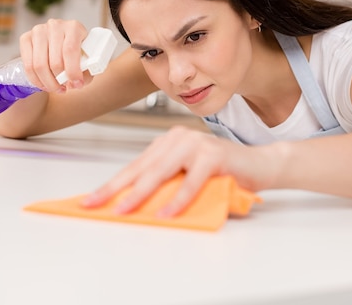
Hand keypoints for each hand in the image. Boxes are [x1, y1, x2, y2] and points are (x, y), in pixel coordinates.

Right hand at [20, 19, 89, 92]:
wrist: (65, 39)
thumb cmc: (78, 50)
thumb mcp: (88, 58)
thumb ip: (86, 71)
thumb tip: (75, 83)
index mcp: (74, 27)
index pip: (70, 50)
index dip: (73, 71)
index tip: (77, 84)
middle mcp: (55, 26)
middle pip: (54, 60)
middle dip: (59, 81)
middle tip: (65, 88)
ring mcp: (39, 31)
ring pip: (39, 64)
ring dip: (47, 82)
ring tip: (55, 88)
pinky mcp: (26, 38)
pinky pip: (27, 65)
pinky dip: (35, 79)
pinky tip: (44, 84)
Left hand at [82, 126, 278, 217]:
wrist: (261, 164)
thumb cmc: (223, 173)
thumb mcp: (187, 178)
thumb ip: (166, 185)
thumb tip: (134, 208)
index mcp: (168, 141)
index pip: (135, 166)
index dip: (112, 184)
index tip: (91, 200)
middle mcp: (179, 137)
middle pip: (142, 168)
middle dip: (116, 189)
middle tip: (95, 205)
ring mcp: (196, 143)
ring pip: (162, 172)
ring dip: (141, 194)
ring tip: (124, 211)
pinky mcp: (214, 155)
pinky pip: (191, 181)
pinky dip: (178, 199)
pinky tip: (166, 213)